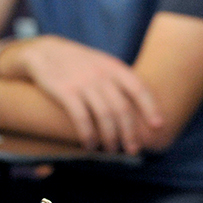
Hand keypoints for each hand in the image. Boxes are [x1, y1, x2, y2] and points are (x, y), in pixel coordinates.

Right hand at [9, 35, 162, 153]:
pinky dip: (88, 135)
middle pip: (122, 108)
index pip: (139, 88)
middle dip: (130, 132)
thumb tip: (139, 107)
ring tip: (111, 150)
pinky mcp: (65, 92)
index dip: (150, 108)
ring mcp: (83, 83)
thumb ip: (118, 80)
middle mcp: (101, 75)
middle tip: (133, 149)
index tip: (158, 126)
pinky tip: (90, 145)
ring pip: (104, 116)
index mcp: (114, 67)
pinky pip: (81, 118)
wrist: (44, 52)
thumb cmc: (78, 63)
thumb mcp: (102, 63)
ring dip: (110, 138)